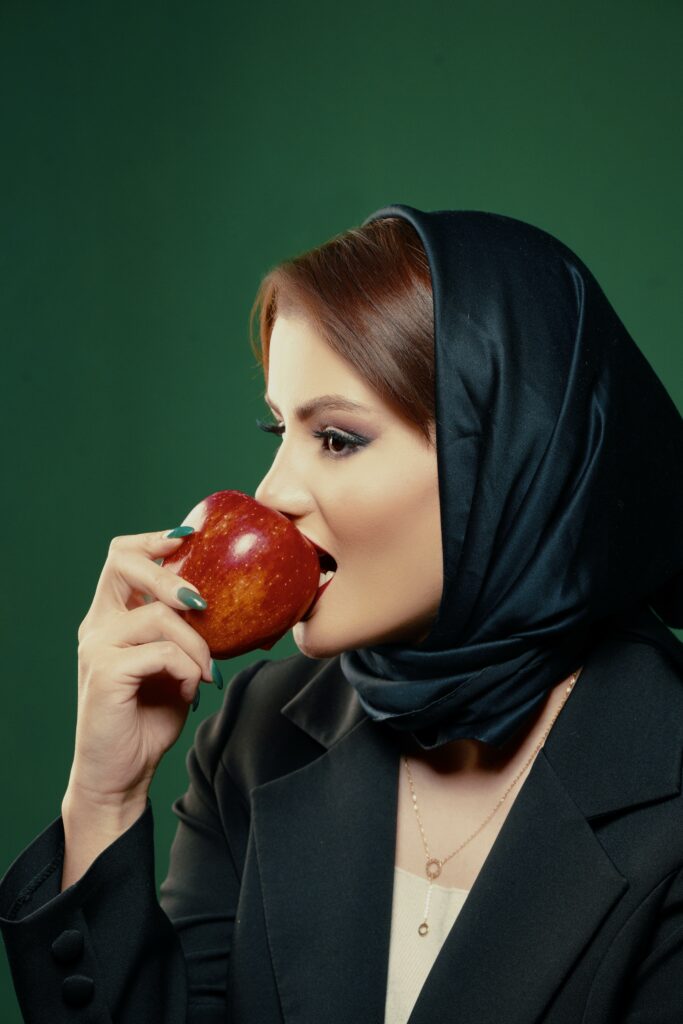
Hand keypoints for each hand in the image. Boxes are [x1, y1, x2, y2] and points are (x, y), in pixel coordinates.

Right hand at [67, 528, 216, 808]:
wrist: (121, 774)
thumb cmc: (149, 718)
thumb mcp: (177, 664)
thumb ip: (188, 633)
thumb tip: (235, 606)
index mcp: (111, 616)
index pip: (122, 556)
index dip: (153, 540)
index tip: (191, 538)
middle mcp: (98, 625)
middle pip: (123, 562)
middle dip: (171, 574)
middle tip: (203, 602)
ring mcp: (97, 647)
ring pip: (158, 615)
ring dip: (196, 643)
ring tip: (206, 671)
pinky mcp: (106, 673)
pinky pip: (162, 652)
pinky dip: (188, 667)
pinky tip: (192, 689)